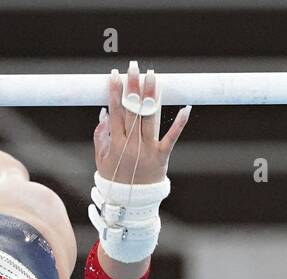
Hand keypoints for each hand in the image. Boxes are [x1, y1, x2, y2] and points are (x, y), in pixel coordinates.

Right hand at [93, 61, 190, 184]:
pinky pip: (171, 138)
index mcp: (115, 144)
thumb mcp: (101, 159)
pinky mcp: (162, 157)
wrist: (129, 203)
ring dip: (151, 96)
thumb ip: (100, 136)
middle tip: (134, 68)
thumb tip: (104, 113)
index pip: (115, 112)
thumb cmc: (114, 179)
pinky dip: (180, 123)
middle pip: (132, 110)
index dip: (115, 93)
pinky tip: (186, 108)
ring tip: (152, 76)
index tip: (115, 75)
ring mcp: (147, 150)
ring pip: (150, 118)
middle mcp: (131, 144)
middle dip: (133, 87)